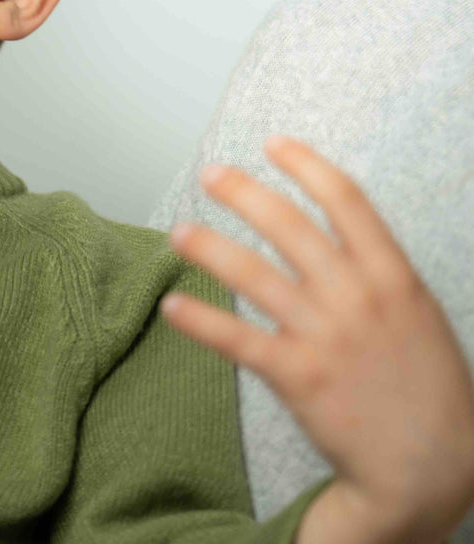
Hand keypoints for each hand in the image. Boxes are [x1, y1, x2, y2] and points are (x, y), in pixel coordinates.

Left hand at [162, 135, 473, 542]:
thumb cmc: (426, 386)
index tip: (273, 143)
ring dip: (209, 247)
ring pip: (253, 274)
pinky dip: (199, 320)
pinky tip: (172, 305)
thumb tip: (331, 232)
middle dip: (243, 193)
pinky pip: (236, 339)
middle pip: (289, 226)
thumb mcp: (417, 313)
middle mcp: (358, 297)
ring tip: (178, 232)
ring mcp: (326, 336)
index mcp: (394, 276)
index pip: (347, 201)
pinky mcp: (299, 376)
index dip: (306, 165)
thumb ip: (375, 271)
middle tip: (210, 174)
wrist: (435, 463)